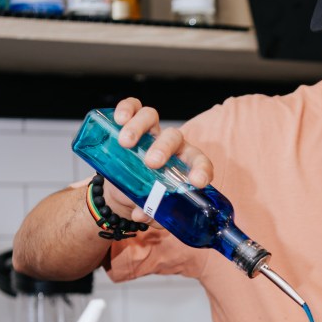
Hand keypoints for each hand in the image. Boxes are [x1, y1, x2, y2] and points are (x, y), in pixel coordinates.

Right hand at [104, 98, 213, 222]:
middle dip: (163, 148)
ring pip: (151, 117)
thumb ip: (151, 214)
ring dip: (139, 127)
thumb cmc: (145, 198)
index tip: (197, 182)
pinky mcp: (131, 124)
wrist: (122, 191)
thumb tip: (141, 214)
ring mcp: (150, 133)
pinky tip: (119, 119)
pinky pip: (132, 107)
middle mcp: (170, 145)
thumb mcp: (151, 209)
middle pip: (173, 137)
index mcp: (183, 165)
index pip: (199, 162)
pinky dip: (127, 108)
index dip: (202, 170)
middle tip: (151, 163)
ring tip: (126, 142)